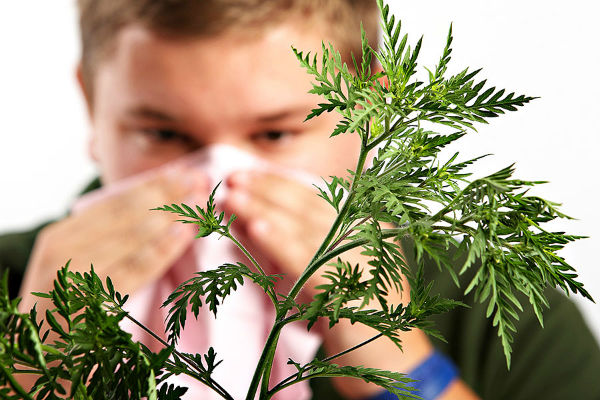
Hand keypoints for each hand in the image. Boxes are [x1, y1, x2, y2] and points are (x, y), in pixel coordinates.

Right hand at [18, 165, 207, 312]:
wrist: (38, 363)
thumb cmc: (69, 312)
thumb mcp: (79, 269)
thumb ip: (108, 241)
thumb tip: (157, 212)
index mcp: (61, 237)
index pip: (113, 203)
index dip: (151, 185)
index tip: (182, 172)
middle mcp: (63, 252)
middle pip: (124, 214)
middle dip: (166, 194)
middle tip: (199, 180)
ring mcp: (73, 277)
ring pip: (130, 237)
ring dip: (169, 215)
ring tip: (198, 202)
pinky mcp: (88, 304)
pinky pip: (133, 271)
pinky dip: (161, 249)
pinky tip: (183, 234)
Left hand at [224, 171, 433, 397]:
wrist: (391, 366)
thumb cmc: (355, 319)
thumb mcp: (327, 274)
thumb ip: (298, 247)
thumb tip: (254, 221)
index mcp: (366, 228)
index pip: (317, 197)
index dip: (280, 183)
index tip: (248, 175)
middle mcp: (368, 236)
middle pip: (310, 205)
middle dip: (268, 189)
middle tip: (233, 178)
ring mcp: (363, 258)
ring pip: (305, 226)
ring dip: (264, 208)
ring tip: (233, 198)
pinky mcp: (352, 285)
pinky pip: (308, 257)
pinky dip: (280, 241)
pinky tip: (256, 227)